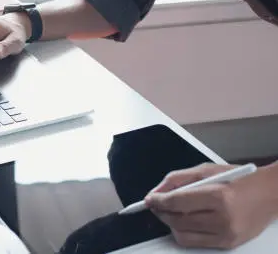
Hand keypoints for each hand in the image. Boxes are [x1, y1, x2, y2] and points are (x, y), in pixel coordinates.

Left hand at [145, 163, 276, 248]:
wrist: (271, 194)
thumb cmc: (240, 179)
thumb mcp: (206, 171)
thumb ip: (177, 180)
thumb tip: (156, 192)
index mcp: (218, 196)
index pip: (177, 202)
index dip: (158, 201)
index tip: (149, 199)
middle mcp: (223, 219)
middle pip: (177, 221)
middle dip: (161, 212)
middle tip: (157, 204)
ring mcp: (226, 234)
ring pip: (183, 235)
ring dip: (170, 223)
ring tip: (170, 212)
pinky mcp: (228, 244)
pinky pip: (195, 243)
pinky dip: (184, 232)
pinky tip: (185, 221)